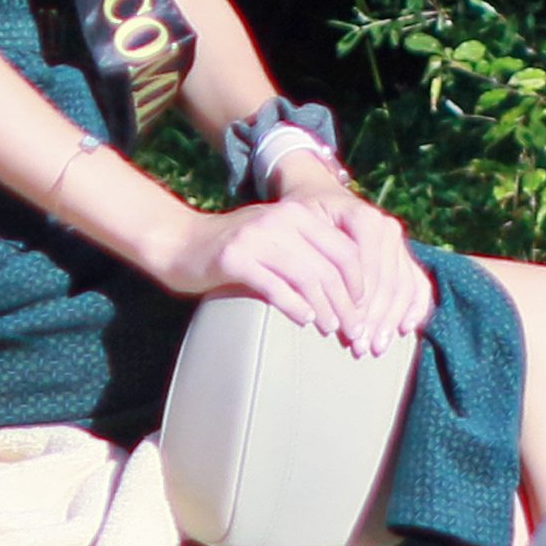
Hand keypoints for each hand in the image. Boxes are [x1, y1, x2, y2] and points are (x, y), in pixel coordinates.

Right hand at [171, 197, 392, 354]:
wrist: (179, 243)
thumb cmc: (235, 250)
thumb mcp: (276, 241)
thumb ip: (310, 255)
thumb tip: (352, 292)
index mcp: (298, 214)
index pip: (346, 250)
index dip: (362, 284)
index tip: (366, 311)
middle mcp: (281, 220)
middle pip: (331, 267)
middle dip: (348, 304)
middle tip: (355, 332)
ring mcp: (257, 237)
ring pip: (308, 278)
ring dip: (325, 309)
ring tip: (333, 330)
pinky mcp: (235, 258)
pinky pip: (275, 286)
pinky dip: (295, 307)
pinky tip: (304, 321)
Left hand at [311, 191, 436, 342]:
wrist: (321, 197)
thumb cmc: (305, 217)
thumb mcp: (300, 227)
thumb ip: (311, 255)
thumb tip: (320, 298)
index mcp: (363, 218)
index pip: (366, 269)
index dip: (357, 303)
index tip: (346, 330)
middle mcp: (387, 228)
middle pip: (386, 282)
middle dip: (374, 318)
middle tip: (360, 348)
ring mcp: (398, 242)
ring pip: (403, 287)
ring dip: (391, 320)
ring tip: (376, 347)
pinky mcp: (403, 254)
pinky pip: (417, 283)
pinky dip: (415, 308)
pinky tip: (405, 329)